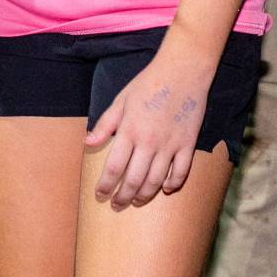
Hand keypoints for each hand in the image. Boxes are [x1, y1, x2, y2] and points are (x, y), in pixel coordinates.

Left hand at [85, 44, 215, 208]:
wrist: (183, 70)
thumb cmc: (149, 83)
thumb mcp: (121, 100)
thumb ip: (105, 124)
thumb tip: (88, 143)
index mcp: (130, 130)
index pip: (114, 168)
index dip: (105, 186)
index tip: (100, 195)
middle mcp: (149, 141)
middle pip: (133, 180)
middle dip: (123, 197)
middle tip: (116, 205)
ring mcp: (170, 144)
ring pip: (156, 181)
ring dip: (144, 195)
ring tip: (136, 201)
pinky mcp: (188, 143)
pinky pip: (181, 172)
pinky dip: (173, 184)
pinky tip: (166, 189)